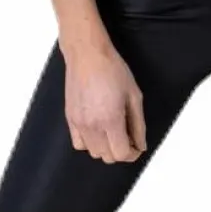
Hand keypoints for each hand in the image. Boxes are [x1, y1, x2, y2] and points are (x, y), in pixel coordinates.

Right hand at [64, 43, 147, 162]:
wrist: (88, 54)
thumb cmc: (112, 69)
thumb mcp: (134, 94)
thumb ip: (138, 124)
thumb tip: (141, 145)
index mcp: (110, 119)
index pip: (121, 154)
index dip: (132, 154)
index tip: (137, 146)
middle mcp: (92, 126)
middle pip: (107, 156)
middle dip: (121, 151)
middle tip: (128, 136)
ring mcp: (79, 123)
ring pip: (93, 153)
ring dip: (105, 148)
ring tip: (113, 131)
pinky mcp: (70, 119)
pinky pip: (79, 144)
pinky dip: (90, 143)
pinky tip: (97, 129)